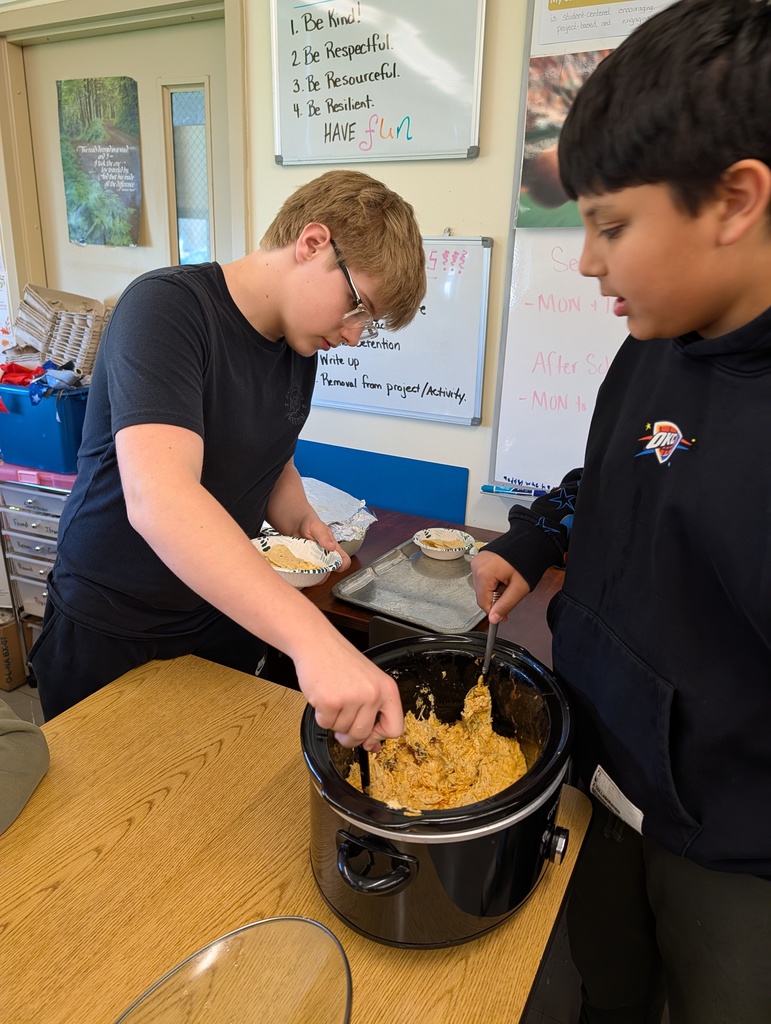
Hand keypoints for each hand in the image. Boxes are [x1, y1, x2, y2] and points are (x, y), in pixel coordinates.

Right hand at [294, 635, 403, 749]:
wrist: (317, 643)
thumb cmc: (340, 661)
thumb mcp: (368, 681)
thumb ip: (374, 711)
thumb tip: (373, 745)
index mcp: (387, 689)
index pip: (395, 728)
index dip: (379, 736)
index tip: (370, 735)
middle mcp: (373, 694)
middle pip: (363, 734)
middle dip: (350, 735)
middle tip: (342, 723)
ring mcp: (352, 698)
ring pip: (342, 730)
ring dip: (334, 721)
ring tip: (333, 698)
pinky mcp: (330, 702)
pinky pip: (325, 724)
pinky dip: (321, 716)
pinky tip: (323, 697)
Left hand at [298, 514, 350, 571]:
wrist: (296, 524)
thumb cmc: (310, 524)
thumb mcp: (317, 526)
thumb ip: (324, 536)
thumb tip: (332, 547)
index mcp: (334, 549)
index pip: (344, 561)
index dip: (342, 566)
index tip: (334, 567)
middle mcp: (326, 558)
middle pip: (329, 572)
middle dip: (322, 573)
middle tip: (312, 566)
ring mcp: (315, 563)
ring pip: (317, 575)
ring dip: (310, 574)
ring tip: (302, 566)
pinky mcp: (305, 565)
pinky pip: (305, 573)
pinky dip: (302, 572)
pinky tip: (296, 566)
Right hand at [471, 550, 529, 623]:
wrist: (530, 542)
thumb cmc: (526, 561)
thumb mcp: (519, 588)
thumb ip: (505, 605)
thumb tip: (493, 619)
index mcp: (483, 573)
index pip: (482, 602)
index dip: (494, 612)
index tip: (505, 616)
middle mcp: (476, 566)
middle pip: (481, 594)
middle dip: (495, 599)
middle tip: (511, 594)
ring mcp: (477, 561)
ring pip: (482, 587)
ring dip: (494, 590)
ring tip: (508, 582)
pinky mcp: (480, 559)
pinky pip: (482, 577)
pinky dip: (492, 582)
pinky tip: (503, 577)